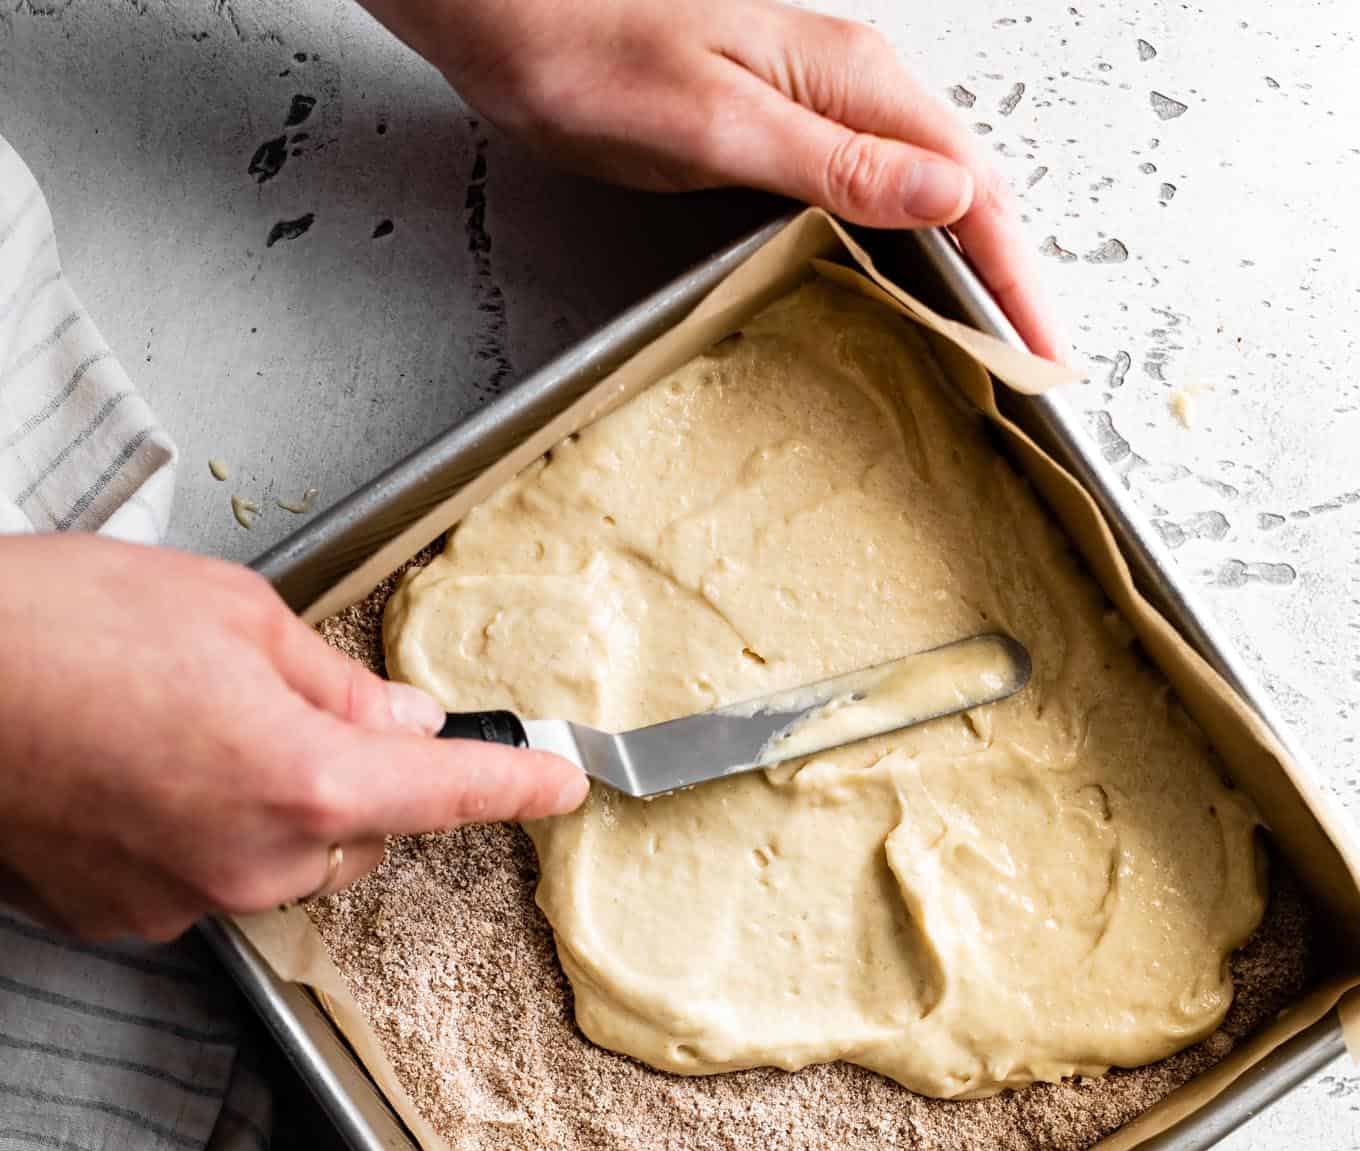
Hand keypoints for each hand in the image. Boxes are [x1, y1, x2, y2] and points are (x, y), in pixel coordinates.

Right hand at [0, 536, 585, 942]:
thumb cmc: (49, 627)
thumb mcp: (225, 609)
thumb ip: (334, 680)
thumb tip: (398, 721)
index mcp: (304, 780)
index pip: (448, 793)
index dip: (515, 784)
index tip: (559, 783)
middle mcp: (255, 862)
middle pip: (360, 833)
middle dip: (347, 775)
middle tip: (275, 702)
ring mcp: (186, 902)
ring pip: (280, 860)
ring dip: (266, 805)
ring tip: (176, 728)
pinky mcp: (124, 920)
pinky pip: (201, 878)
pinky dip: (192, 832)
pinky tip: (133, 773)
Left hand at [364, 0, 1064, 360]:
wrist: (511, 13)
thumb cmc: (591, 52)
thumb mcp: (720, 121)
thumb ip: (838, 165)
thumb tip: (948, 199)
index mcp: (855, 80)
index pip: (975, 190)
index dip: (1019, 280)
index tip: (1045, 352)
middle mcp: (852, 86)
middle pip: (967, 195)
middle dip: (1011, 283)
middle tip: (1034, 371)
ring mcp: (819, 107)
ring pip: (925, 198)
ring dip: (967, 272)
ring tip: (993, 349)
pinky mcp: (782, 129)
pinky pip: (875, 198)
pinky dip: (909, 253)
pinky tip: (908, 293)